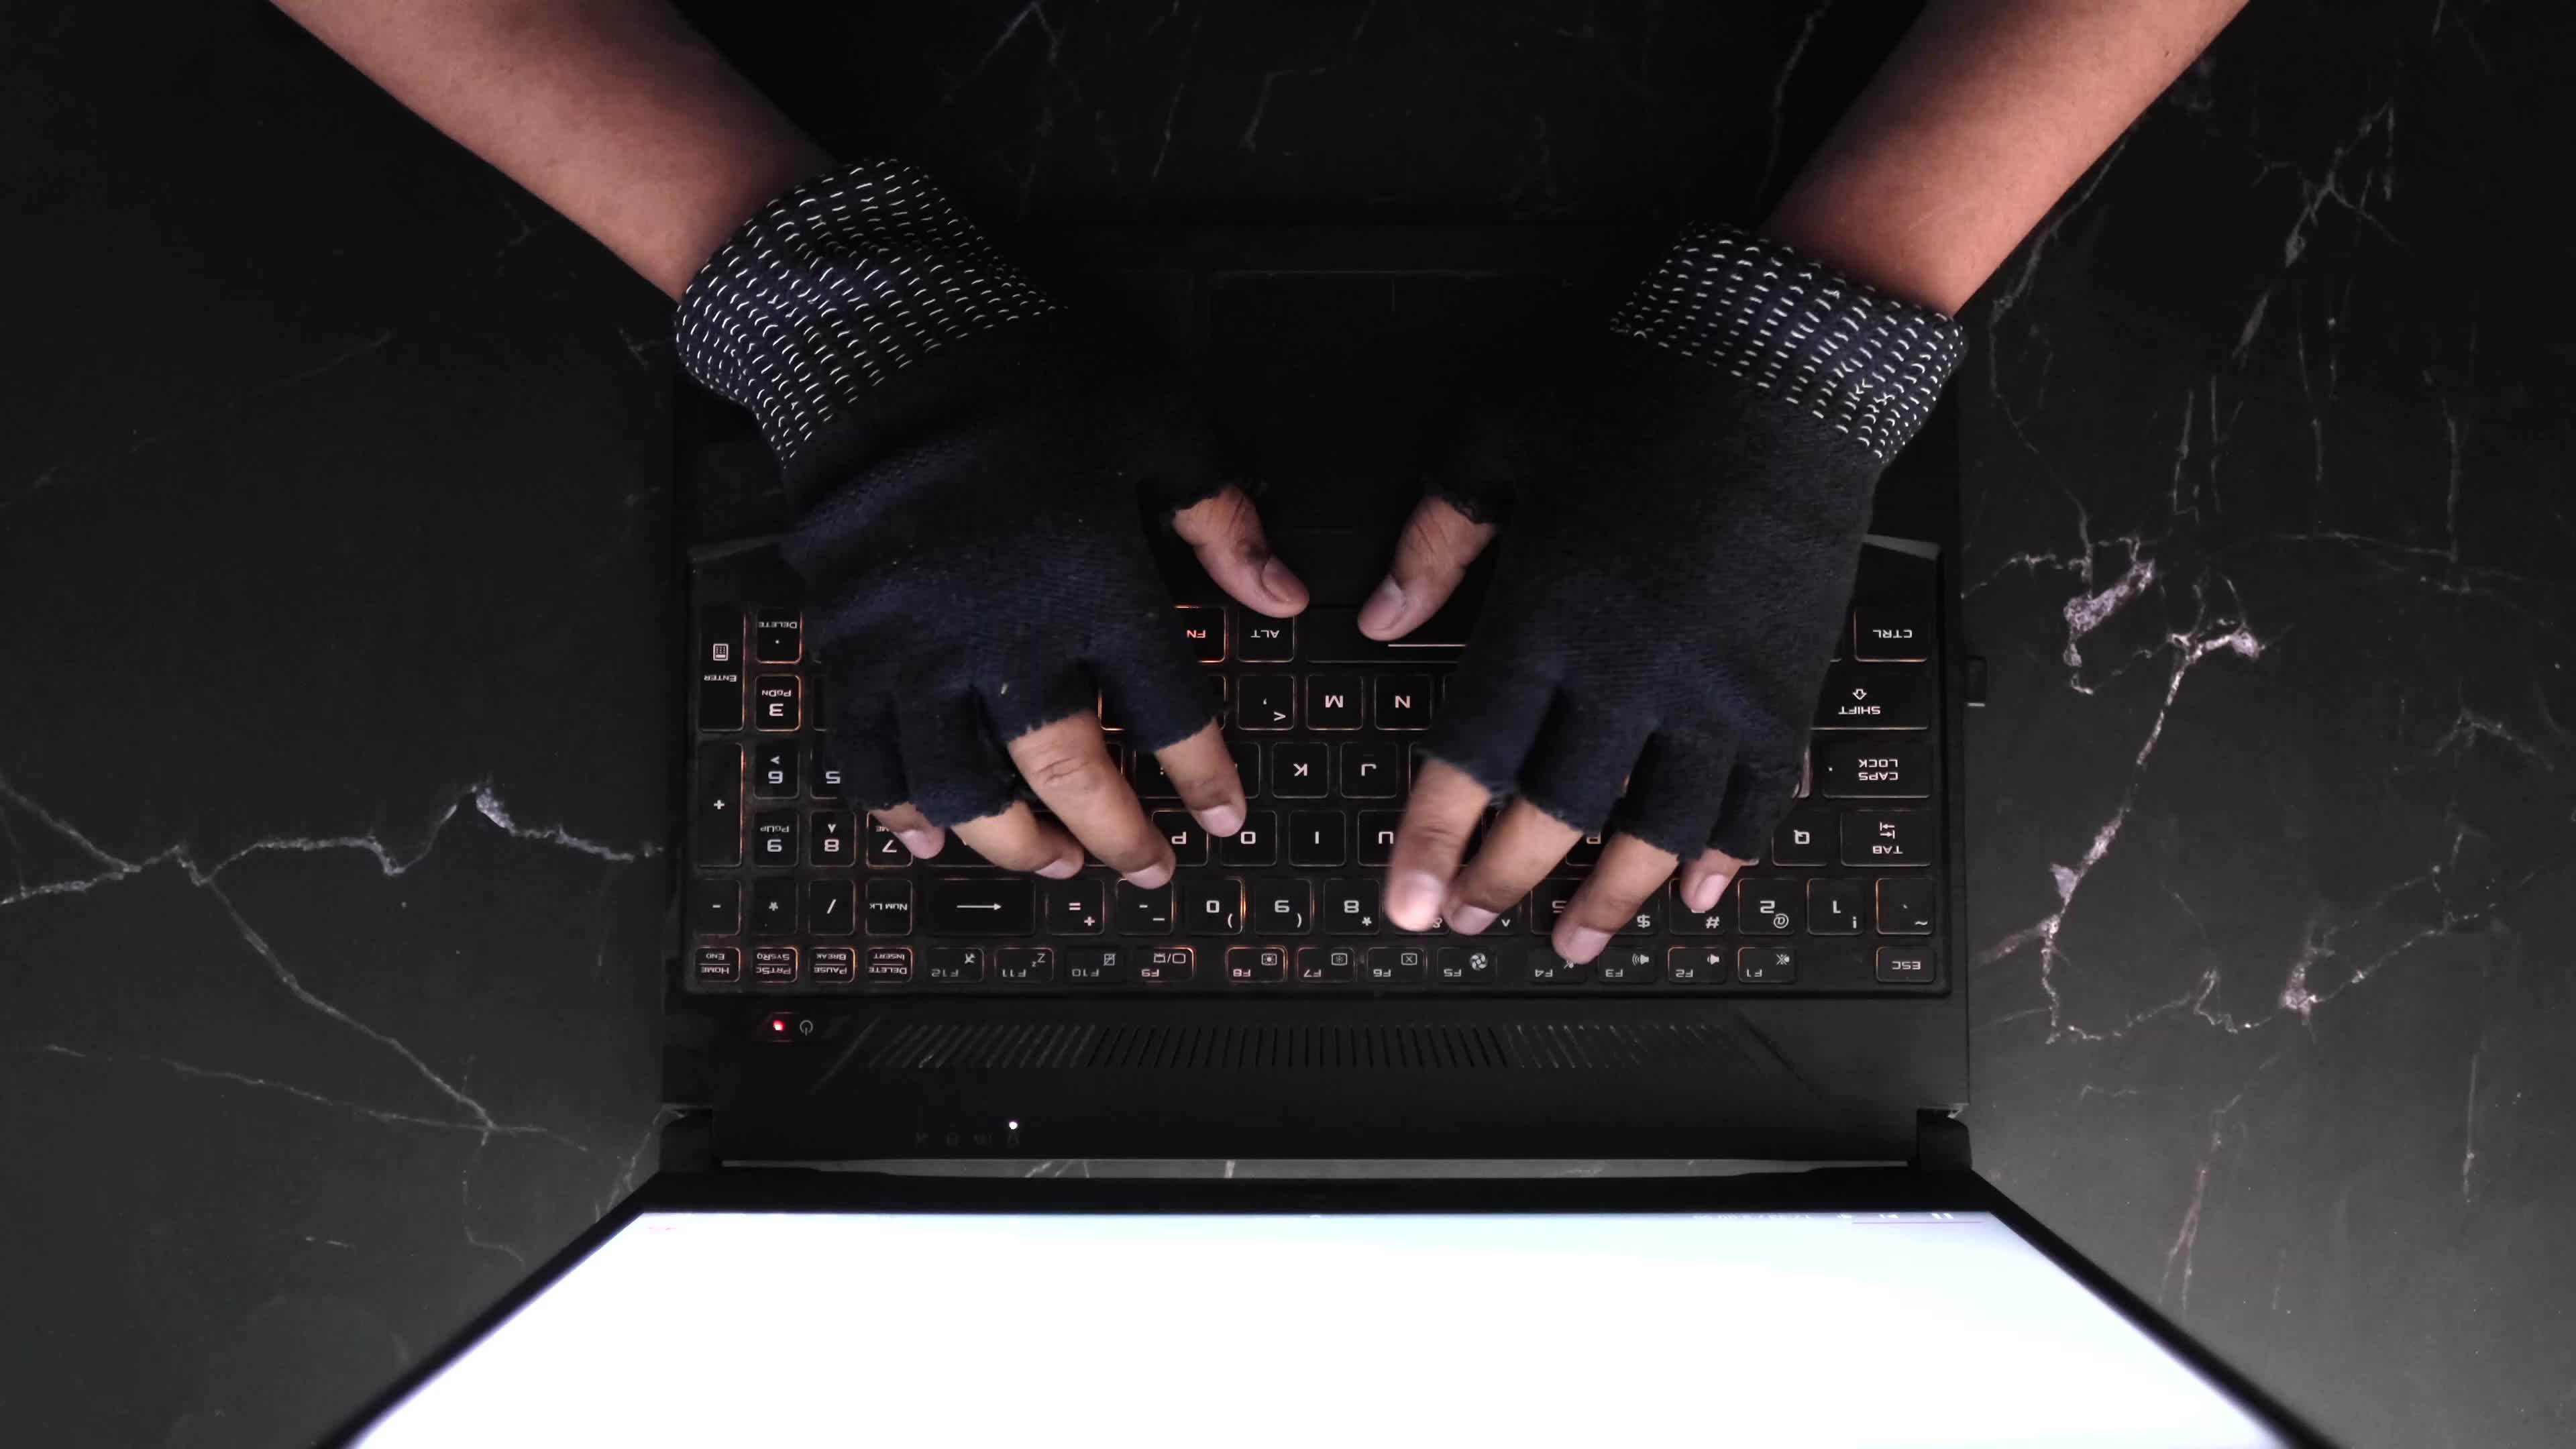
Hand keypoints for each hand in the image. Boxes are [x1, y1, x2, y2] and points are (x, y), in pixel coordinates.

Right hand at [676, 160, 1305, 883]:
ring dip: (1013, 843)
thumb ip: (1221, 520)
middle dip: (1116, 836)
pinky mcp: (849, 645)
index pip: (1169, 715)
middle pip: (1071, 777)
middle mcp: (1008, 641)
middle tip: (1146, 873)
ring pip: (967, 788)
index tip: (1225, 819)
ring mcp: (918, 651)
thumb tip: (1287, 602)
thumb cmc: (1031, 374)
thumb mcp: (1158, 422)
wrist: (883, 335)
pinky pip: (868, 756)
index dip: (1202, 777)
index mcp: (1097, 589)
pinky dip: (898, 809)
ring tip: (1052, 864)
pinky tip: (930, 838)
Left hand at [1368, 225, 1963, 961]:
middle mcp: (1631, 668)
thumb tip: (1379, 624)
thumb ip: (1435, 542)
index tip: (1406, 902)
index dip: (1435, 838)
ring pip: (1657, 828)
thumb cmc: (1634, 388)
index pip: (1474, 755)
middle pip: (1556, 811)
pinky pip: (1759, 799)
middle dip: (1505, 879)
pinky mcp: (1785, 685)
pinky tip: (1700, 893)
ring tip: (1574, 938)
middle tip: (1469, 920)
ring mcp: (1717, 687)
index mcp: (1547, 612)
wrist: (1784, 362)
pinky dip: (1728, 856)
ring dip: (1611, 896)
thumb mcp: (1497, 438)